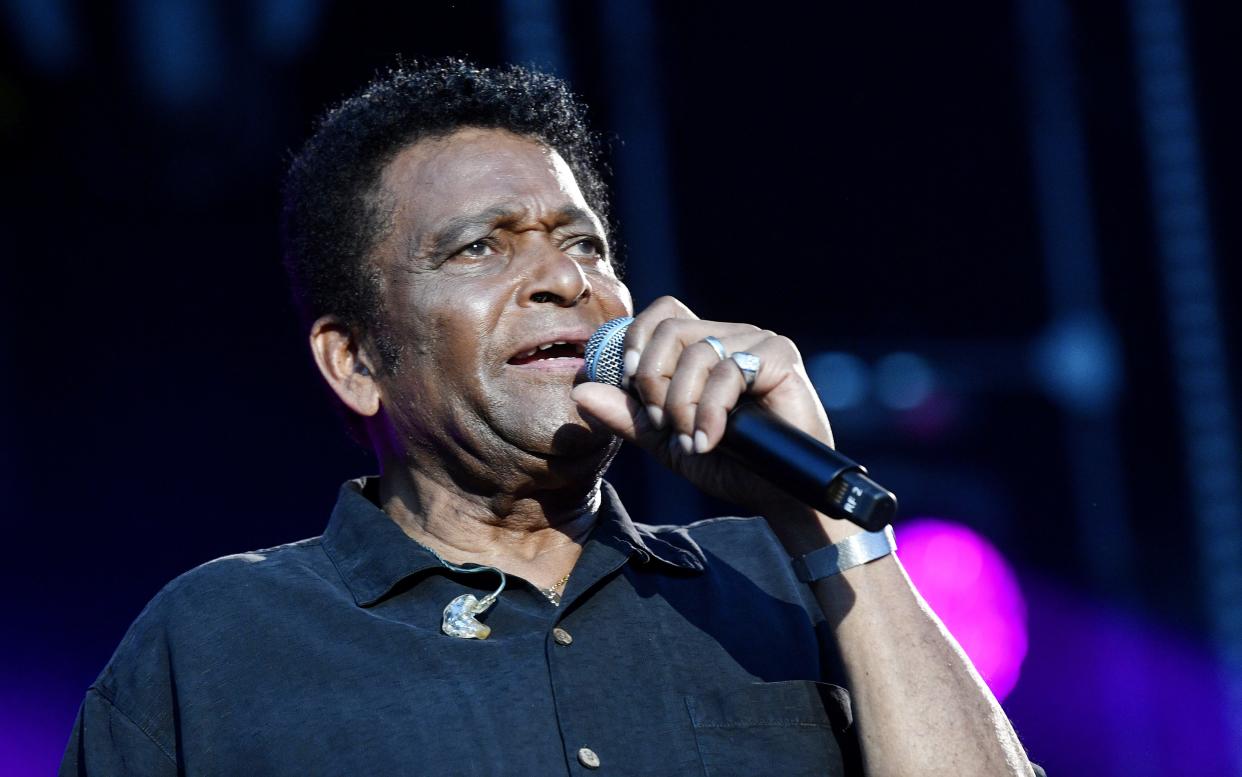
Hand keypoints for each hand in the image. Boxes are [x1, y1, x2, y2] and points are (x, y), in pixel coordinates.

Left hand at [572, 296, 846, 541]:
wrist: (779, 495)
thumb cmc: (729, 465)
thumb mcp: (666, 442)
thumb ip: (627, 416)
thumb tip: (580, 391)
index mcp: (705, 346)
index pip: (661, 314)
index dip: (637, 342)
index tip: (631, 385)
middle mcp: (731, 335)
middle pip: (669, 330)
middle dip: (654, 382)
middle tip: (664, 425)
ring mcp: (758, 342)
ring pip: (696, 352)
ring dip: (682, 404)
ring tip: (691, 442)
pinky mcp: (780, 356)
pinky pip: (728, 371)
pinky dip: (710, 411)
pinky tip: (710, 441)